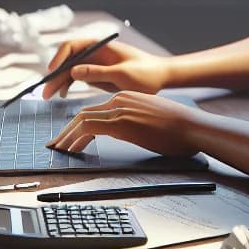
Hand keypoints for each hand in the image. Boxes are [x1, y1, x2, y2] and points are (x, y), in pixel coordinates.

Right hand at [41, 38, 170, 97]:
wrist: (160, 78)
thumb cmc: (146, 73)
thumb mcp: (122, 75)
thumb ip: (98, 72)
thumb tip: (74, 72)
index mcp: (100, 46)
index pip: (72, 46)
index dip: (58, 58)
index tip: (52, 71)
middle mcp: (94, 53)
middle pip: (67, 61)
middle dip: (55, 75)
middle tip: (45, 92)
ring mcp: (95, 63)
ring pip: (70, 70)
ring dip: (58, 81)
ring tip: (50, 97)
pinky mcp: (97, 74)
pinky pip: (77, 77)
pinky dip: (68, 85)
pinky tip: (62, 94)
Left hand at [46, 91, 201, 156]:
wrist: (192, 126)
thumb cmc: (179, 129)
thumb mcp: (152, 121)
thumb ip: (135, 122)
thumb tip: (125, 132)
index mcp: (127, 98)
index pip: (95, 110)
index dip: (78, 124)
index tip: (70, 137)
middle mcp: (119, 100)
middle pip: (84, 113)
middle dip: (67, 130)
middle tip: (56, 143)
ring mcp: (119, 110)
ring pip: (82, 120)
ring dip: (67, 136)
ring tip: (59, 149)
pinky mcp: (120, 123)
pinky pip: (89, 129)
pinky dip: (76, 139)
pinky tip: (71, 150)